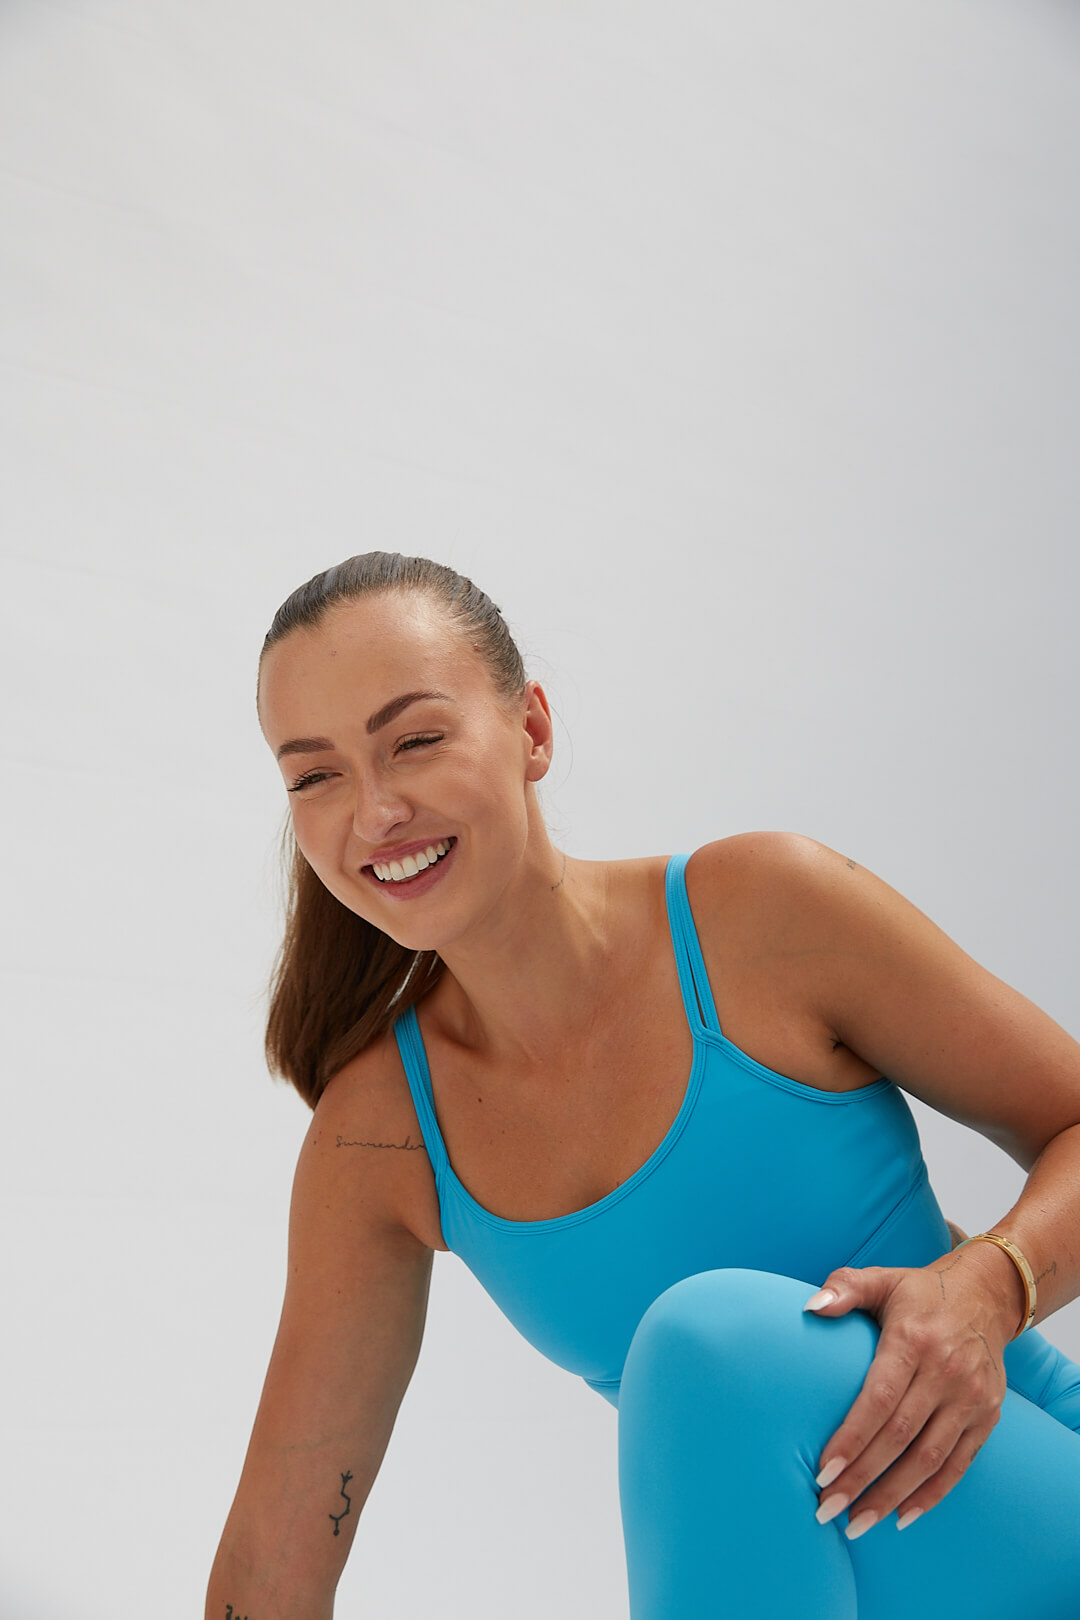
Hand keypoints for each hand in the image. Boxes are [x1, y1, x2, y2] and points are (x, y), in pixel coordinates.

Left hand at [803, 1251, 1014, 1538]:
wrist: (986, 1295)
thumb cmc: (919, 1293)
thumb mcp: (882, 1279)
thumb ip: (844, 1288)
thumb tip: (809, 1307)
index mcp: (913, 1340)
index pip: (878, 1399)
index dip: (851, 1439)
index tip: (822, 1471)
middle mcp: (946, 1372)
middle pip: (899, 1437)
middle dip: (862, 1478)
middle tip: (827, 1508)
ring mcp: (971, 1398)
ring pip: (929, 1459)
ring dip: (892, 1496)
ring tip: (857, 1523)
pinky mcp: (987, 1416)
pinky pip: (959, 1464)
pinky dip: (932, 1495)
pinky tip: (901, 1516)